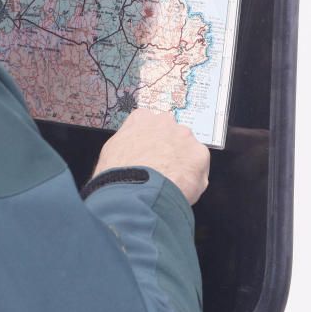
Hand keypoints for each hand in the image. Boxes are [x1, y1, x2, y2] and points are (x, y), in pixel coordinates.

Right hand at [94, 109, 209, 204]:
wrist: (134, 193)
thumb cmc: (118, 175)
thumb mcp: (111, 151)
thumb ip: (127, 142)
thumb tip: (132, 150)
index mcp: (142, 118)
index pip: (149, 123)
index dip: (150, 142)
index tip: (148, 154)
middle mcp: (165, 121)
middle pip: (171, 134)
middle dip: (168, 149)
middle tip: (161, 169)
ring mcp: (184, 136)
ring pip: (187, 149)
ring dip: (181, 163)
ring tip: (170, 183)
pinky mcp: (199, 154)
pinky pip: (199, 167)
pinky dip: (193, 179)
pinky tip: (180, 190)